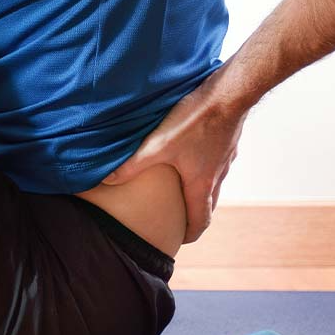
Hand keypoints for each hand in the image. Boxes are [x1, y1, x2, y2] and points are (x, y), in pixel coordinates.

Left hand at [101, 73, 248, 243]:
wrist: (228, 94)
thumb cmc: (194, 121)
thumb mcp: (157, 145)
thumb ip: (132, 165)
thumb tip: (106, 180)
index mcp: (202, 183)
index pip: (201, 219)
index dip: (191, 233)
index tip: (183, 240)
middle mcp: (218, 174)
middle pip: (209, 203)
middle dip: (196, 214)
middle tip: (183, 218)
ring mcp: (225, 157)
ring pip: (215, 181)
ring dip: (202, 189)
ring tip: (185, 186)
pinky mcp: (227, 140)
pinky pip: (217, 161)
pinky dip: (207, 166)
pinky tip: (194, 152)